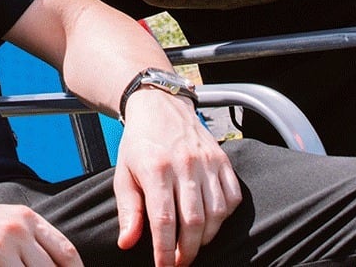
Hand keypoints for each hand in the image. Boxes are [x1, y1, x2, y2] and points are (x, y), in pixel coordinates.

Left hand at [114, 89, 240, 266]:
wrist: (159, 104)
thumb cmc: (139, 143)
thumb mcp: (123, 173)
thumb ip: (128, 210)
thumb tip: (127, 243)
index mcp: (156, 168)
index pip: (164, 221)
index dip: (165, 251)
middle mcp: (185, 164)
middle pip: (193, 222)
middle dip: (187, 252)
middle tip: (179, 263)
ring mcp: (207, 161)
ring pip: (216, 213)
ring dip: (206, 238)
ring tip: (192, 245)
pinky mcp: (222, 158)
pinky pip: (232, 197)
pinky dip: (224, 216)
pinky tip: (210, 222)